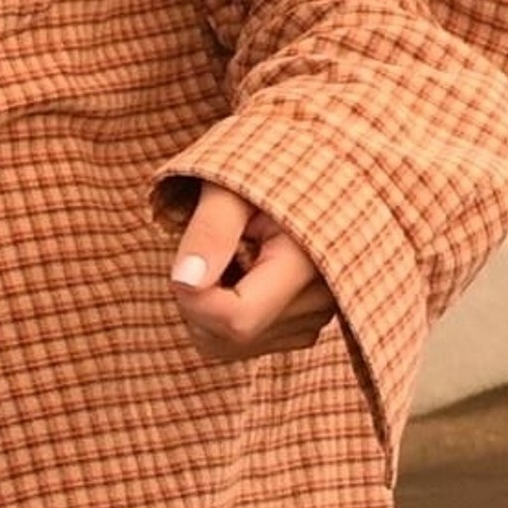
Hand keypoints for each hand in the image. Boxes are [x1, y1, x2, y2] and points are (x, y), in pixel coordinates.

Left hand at [169, 183, 336, 362]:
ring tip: (230, 251)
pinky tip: (241, 268)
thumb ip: (210, 231)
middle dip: (198, 300)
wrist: (306, 164)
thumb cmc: (264, 165)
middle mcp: (323, 298)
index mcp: (310, 258)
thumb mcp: (229, 183)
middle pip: (232, 337)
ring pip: (234, 343)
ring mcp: (319, 316)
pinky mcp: (308, 323)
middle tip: (205, 248)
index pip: (237, 318)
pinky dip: (228, 311)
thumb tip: (184, 283)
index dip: (194, 297)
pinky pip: (247, 341)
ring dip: (213, 304)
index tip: (184, 259)